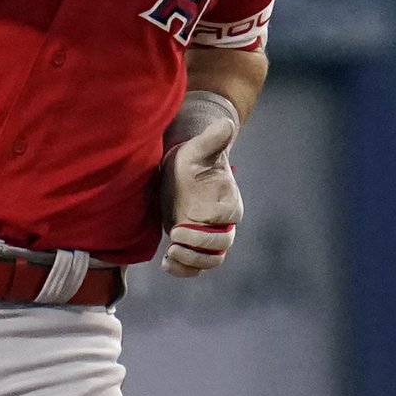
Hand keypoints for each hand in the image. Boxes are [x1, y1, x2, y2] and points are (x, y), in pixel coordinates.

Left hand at [160, 91, 241, 274]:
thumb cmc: (193, 157)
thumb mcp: (198, 148)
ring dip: (190, 264)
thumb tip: (226, 124)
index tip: (178, 227)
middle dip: (196, 252)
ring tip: (169, 256)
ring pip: (209, 262)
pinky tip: (166, 263)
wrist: (181, 168)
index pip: (224, 228)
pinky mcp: (194, 244)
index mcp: (229, 204)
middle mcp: (223, 224)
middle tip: (172, 243)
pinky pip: (196, 266)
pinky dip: (183, 270)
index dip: (202, 234)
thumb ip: (213, 140)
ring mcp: (208, 236)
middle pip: (220, 250)